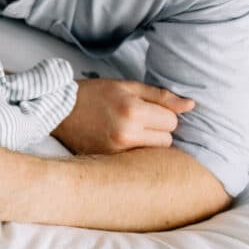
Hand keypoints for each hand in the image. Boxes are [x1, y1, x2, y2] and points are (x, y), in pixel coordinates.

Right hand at [52, 78, 194, 154]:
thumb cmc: (93, 94)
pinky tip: (119, 141)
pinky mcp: (109, 161)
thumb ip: (161, 96)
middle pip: (166, 140)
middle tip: (138, 120)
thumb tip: (191, 105)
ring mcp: (117, 151)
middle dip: (158, 130)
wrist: (57, 110)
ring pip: (154, 152)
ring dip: (148, 143)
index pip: (172, 122)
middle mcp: (127, 134)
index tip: (148, 109)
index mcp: (133, 111)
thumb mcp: (127, 86)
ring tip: (129, 131)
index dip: (163, 114)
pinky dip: (134, 152)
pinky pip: (137, 161)